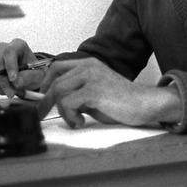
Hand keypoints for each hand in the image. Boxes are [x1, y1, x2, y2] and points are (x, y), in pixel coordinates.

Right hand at [0, 38, 46, 97]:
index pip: (9, 52)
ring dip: (2, 87)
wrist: (28, 75)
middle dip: (4, 81)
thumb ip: (29, 77)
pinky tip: (7, 89)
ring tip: (14, 91)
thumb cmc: (33, 71)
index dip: (10, 66)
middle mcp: (2, 49)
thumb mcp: (38, 74)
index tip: (13, 79)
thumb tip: (16, 83)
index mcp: (17, 45)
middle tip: (12, 93)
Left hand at [37, 57, 182, 127]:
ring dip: (61, 111)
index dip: (46, 82)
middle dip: (46, 100)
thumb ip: (78, 93)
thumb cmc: (122, 103)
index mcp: (88, 64)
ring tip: (74, 121)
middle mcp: (88, 67)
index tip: (42, 96)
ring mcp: (91, 77)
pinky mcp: (94, 91)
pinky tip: (81, 122)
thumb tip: (57, 103)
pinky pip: (68, 103)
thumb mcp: (95, 94)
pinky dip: (69, 116)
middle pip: (55, 81)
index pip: (57, 67)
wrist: (145, 104)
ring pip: (59, 91)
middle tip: (42, 114)